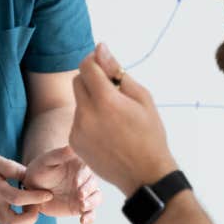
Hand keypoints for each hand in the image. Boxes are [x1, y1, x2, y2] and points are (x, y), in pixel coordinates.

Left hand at [23, 146, 101, 223]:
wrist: (33, 187)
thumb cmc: (40, 169)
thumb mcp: (47, 160)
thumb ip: (59, 154)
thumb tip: (72, 146)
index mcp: (80, 165)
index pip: (87, 170)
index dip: (83, 177)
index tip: (76, 183)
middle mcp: (85, 180)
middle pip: (94, 185)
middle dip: (89, 191)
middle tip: (80, 196)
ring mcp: (84, 194)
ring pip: (96, 198)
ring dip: (92, 203)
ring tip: (82, 207)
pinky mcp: (80, 207)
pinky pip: (90, 213)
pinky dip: (90, 218)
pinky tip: (83, 221)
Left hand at [70, 44, 177, 195]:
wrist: (145, 175)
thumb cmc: (149, 134)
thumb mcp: (142, 98)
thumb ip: (117, 71)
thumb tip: (100, 48)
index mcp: (105, 100)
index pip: (87, 66)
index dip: (94, 60)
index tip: (103, 63)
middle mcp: (86, 114)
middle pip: (77, 81)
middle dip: (91, 79)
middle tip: (113, 91)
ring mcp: (77, 129)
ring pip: (78, 101)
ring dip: (91, 100)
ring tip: (113, 117)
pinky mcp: (74, 142)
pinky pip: (77, 120)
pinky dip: (88, 119)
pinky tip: (106, 132)